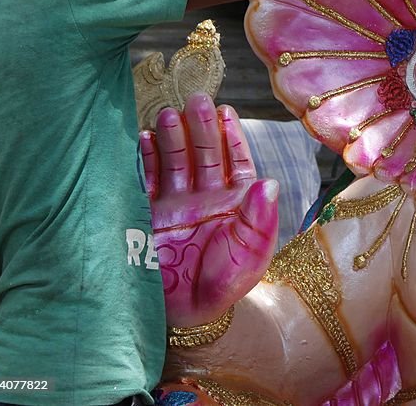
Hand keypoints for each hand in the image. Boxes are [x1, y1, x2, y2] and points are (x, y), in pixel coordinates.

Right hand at [143, 92, 278, 327]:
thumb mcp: (252, 254)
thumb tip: (270, 180)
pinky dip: (146, 158)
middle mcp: (204, 198)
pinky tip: (146, 138)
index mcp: (234, 203)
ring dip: (174, 137)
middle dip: (201, 126)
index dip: (230, 135)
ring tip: (170, 112)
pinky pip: (146, 179)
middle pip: (203, 154)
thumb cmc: (224, 284)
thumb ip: (261, 218)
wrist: (181, 316)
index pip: (234, 160)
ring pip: (176, 161)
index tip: (227, 110)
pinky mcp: (147, 214)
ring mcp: (174, 204)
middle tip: (197, 99)